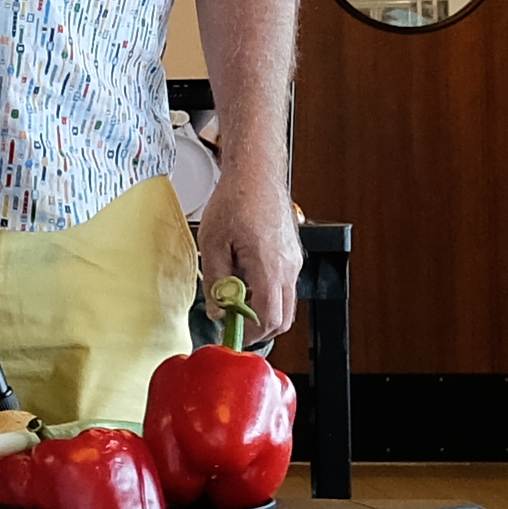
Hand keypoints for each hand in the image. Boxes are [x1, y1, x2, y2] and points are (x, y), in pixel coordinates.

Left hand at [197, 166, 303, 344]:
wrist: (256, 173)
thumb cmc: (236, 199)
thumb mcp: (212, 243)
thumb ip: (215, 281)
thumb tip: (217, 310)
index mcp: (269, 266)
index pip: (269, 318)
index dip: (250, 333)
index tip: (231, 335)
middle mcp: (289, 267)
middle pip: (283, 318)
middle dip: (259, 328)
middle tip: (234, 325)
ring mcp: (294, 261)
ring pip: (286, 303)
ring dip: (263, 309)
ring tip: (236, 299)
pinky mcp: (293, 255)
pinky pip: (285, 285)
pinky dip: (268, 293)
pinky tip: (246, 280)